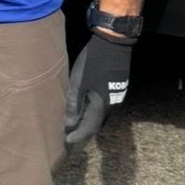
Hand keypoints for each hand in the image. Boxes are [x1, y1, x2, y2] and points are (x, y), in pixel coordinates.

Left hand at [64, 30, 132, 145]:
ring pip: (101, 115)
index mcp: (102, 106)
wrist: (113, 43)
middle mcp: (112, 105)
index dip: (78, 136)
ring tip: (74, 120)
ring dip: (88, 120)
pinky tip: (84, 106)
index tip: (67, 140)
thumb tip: (69, 123)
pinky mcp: (116, 88)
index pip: (90, 128)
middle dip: (83, 130)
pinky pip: (104, 106)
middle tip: (69, 132)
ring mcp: (116, 97)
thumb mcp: (78, 83)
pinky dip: (93, 111)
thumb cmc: (93, 62)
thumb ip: (74, 104)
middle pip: (97, 124)